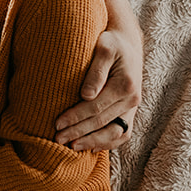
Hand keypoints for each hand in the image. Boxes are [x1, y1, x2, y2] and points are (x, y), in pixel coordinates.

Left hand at [54, 24, 142, 151]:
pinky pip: (122, 133)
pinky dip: (108, 143)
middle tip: (58, 140)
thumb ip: (96, 71)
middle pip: (102, 122)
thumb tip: (86, 95)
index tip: (57, 124)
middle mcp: (132, 99)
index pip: (96, 107)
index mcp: (125, 85)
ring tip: (73, 147)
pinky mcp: (130, 111)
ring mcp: (133, 107)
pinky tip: (92, 148)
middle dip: (79, 132)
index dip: (76, 117)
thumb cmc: (111, 43)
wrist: (127, 43)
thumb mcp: (104, 48)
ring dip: (93, 142)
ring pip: (115, 133)